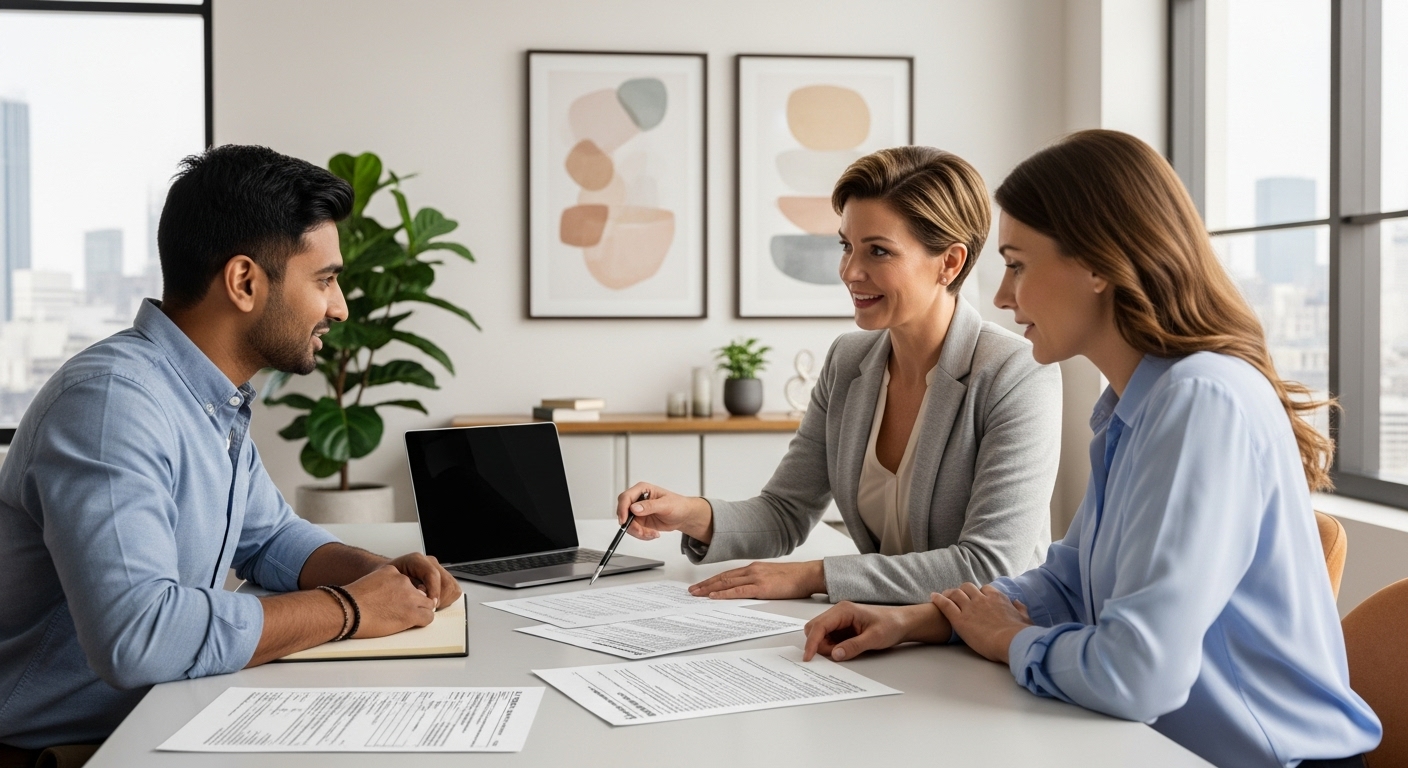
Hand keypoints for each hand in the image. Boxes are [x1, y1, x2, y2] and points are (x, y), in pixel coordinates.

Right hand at [342, 564, 436, 637]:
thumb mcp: (368, 582)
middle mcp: (403, 581)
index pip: (408, 582)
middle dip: (415, 603)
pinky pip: (428, 617)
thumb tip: (386, 599)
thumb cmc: (350, 602)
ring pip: (427, 604)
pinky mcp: (411, 612)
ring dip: (420, 612)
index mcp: (392, 572)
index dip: (405, 594)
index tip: (397, 602)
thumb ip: (382, 586)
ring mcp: (409, 596)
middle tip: (403, 612)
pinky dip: (422, 621)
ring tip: (407, 619)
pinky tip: (412, 624)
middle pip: (420, 592)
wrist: (347, 609)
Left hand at [387, 552, 462, 609]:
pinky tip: (432, 602)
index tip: (430, 604)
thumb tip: (421, 596)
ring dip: (443, 599)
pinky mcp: (442, 577)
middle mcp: (429, 562)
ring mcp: (437, 569)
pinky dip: (445, 599)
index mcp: (416, 560)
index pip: (432, 574)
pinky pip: (452, 589)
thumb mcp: (389, 581)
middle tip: (429, 608)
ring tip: (429, 605)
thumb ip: (405, 587)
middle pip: (447, 582)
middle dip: (440, 598)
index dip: (433, 591)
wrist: (384, 576)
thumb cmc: (385, 580)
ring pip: (452, 587)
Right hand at [616, 482, 713, 541]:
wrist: (683, 516)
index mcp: (642, 489)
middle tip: (641, 532)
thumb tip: (634, 508)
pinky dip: (642, 535)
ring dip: (638, 532)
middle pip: (623, 512)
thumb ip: (650, 506)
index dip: (622, 509)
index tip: (624, 520)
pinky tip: (653, 534)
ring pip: (628, 524)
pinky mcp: (639, 521)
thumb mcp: (665, 504)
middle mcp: (637, 499)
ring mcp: (637, 511)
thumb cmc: (678, 505)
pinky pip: (634, 530)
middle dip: (631, 525)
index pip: (625, 497)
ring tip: (652, 534)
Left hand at [689, 560, 824, 599]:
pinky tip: (714, 596)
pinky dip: (724, 593)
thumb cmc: (794, 578)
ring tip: (697, 594)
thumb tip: (748, 590)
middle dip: (705, 585)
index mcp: (754, 568)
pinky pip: (738, 591)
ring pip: (726, 583)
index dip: (712, 580)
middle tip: (692, 591)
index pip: (728, 574)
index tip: (701, 586)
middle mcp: (752, 570)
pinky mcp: (761, 587)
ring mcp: (756, 578)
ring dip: (709, 589)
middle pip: (723, 577)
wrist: (808, 575)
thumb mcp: (772, 577)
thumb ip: (759, 581)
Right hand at [802, 601, 950, 661]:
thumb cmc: (891, 625)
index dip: (812, 643)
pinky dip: (831, 647)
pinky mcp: (842, 628)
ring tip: (844, 652)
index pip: (819, 626)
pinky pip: (829, 638)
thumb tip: (835, 654)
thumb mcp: (874, 638)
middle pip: (814, 629)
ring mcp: (840, 620)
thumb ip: (853, 646)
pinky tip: (843, 650)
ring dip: (825, 646)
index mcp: (843, 610)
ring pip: (820, 634)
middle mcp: (838, 613)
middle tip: (833, 656)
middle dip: (818, 644)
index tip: (808, 657)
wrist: (902, 623)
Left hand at [931, 583, 1033, 663]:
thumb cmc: (1020, 634)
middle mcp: (982, 599)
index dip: (979, 593)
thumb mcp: (1025, 618)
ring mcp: (970, 608)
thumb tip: (1017, 602)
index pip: (985, 589)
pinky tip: (933, 597)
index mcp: (997, 598)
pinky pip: (945, 604)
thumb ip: (1020, 609)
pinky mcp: (960, 619)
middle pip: (968, 587)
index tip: (977, 597)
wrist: (1011, 642)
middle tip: (958, 596)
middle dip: (963, 590)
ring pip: (956, 593)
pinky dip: (938, 599)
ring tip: (943, 595)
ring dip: (949, 593)